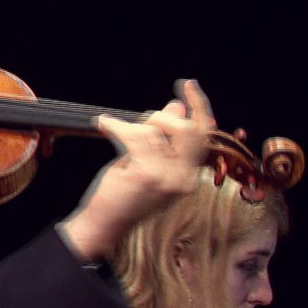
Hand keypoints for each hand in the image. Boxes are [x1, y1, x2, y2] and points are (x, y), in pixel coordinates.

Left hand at [60, 79, 214, 261]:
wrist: (105, 223)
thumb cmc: (124, 193)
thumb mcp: (148, 163)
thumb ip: (164, 137)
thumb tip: (176, 105)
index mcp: (189, 176)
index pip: (203, 135)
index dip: (199, 106)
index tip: (187, 84)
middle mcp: (185, 178)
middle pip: (187, 128)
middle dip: (161, 117)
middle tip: (140, 120)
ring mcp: (168, 177)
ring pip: (156, 130)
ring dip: (132, 125)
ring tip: (115, 128)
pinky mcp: (148, 174)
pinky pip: (135, 136)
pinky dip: (116, 126)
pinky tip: (104, 124)